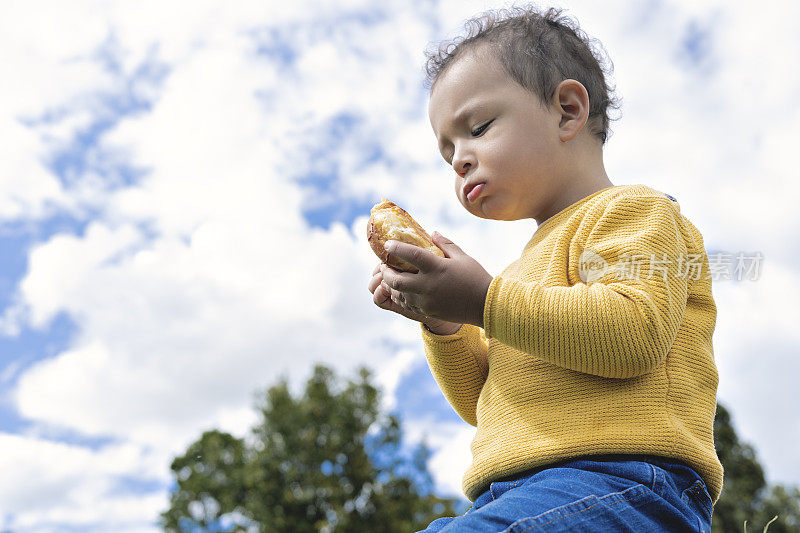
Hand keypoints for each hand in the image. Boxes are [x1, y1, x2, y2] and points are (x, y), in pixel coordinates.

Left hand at [374, 232, 492, 327]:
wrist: (485, 305)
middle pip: (397, 280)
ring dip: (392, 285)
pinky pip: (407, 304)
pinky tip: (402, 290)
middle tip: (384, 265)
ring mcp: (427, 301)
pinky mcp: (428, 311)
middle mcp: (429, 286)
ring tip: (390, 277)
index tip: (388, 244)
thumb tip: (432, 233)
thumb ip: (445, 244)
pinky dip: (401, 296)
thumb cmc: (476, 277)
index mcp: (437, 268)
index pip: (411, 255)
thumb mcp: (462, 257)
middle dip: (386, 272)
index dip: (397, 248)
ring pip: (399, 294)